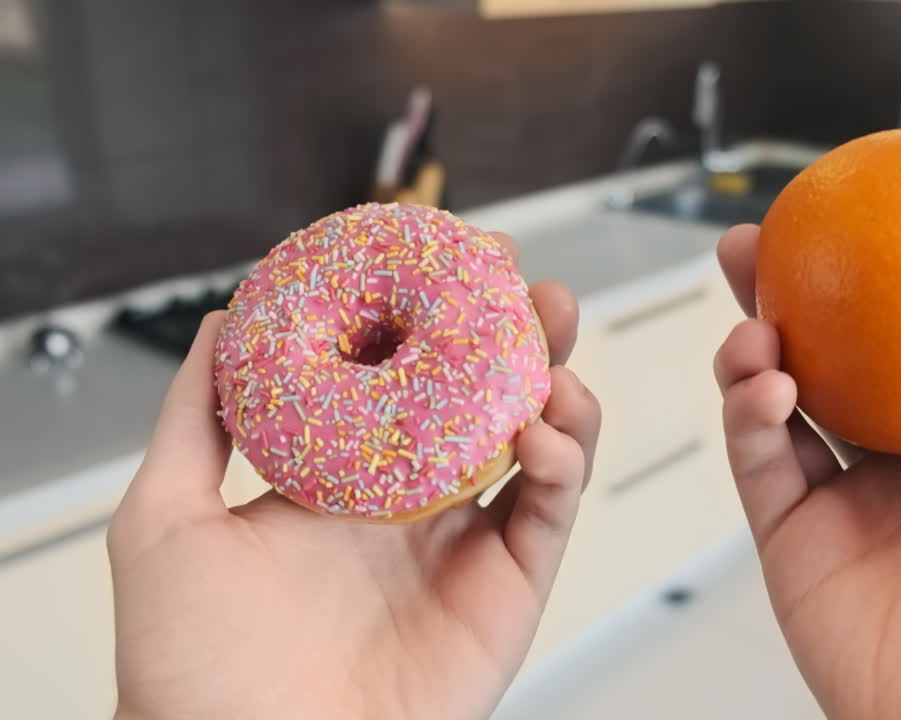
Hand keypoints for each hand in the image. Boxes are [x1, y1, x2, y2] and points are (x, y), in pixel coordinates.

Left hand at [107, 234, 601, 719]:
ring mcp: (464, 545)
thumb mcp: (166, 521)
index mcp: (345, 479)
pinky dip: (564, 461)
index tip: (456, 264)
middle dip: (521, 341)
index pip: (408, 379)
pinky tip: (542, 431)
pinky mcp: (507, 588)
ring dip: (560, 387)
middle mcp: (412, 505)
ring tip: (555, 350)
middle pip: (488, 402)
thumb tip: (219, 323)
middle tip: (536, 293)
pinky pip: (550, 511)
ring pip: (538, 447)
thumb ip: (193, 420)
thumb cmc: (191, 665)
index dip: (438, 321)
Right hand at [713, 224, 900, 718]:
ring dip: (751, 353)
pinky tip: (767, 384)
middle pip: (832, 361)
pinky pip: (758, 466)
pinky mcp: (797, 549)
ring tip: (757, 321)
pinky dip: (747, 418)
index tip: (860, 220)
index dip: (884, 283)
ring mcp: (847, 508)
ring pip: (775, 408)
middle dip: (786, 300)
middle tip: (756, 242)